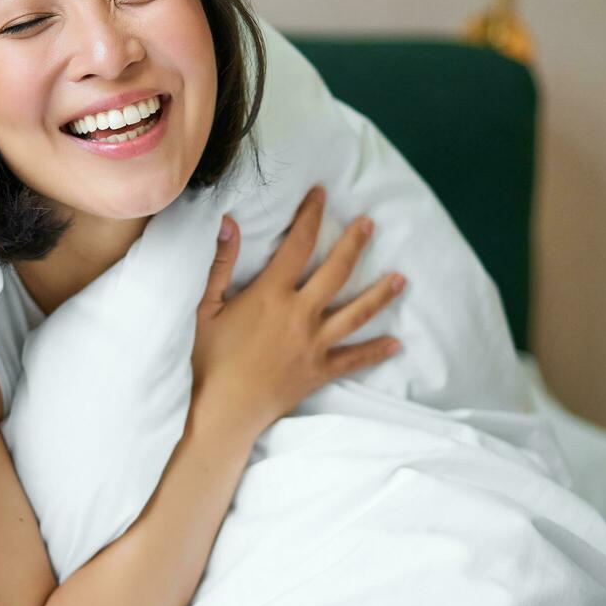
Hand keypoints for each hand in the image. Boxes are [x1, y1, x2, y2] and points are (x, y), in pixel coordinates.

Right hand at [190, 184, 405, 440]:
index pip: (296, 246)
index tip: (321, 195)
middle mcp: (299, 315)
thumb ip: (219, 265)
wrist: (222, 411)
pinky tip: (396, 343)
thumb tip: (229, 223)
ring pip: (356, 313)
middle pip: (336, 272)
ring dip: (380, 294)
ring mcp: (314, 344)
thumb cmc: (207, 359)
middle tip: (371, 224)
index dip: (310, 216)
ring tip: (401, 278)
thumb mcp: (204, 308)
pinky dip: (376, 351)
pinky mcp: (319, 371)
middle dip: (355, 244)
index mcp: (270, 295)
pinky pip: (354, 359)